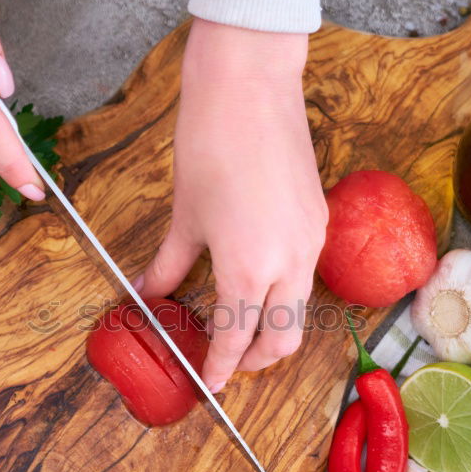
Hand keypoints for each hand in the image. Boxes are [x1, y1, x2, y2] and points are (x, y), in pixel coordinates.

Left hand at [136, 19, 326, 392]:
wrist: (251, 86)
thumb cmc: (210, 144)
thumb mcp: (184, 215)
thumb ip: (169, 264)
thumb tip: (149, 294)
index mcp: (248, 268)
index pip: (236, 339)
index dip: (219, 369)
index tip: (209, 385)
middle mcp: (290, 263)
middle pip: (282, 340)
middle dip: (253, 360)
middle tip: (224, 360)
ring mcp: (312, 242)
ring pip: (299, 310)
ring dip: (271, 328)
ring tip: (238, 322)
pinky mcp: (321, 220)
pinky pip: (305, 274)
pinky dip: (282, 292)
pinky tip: (255, 277)